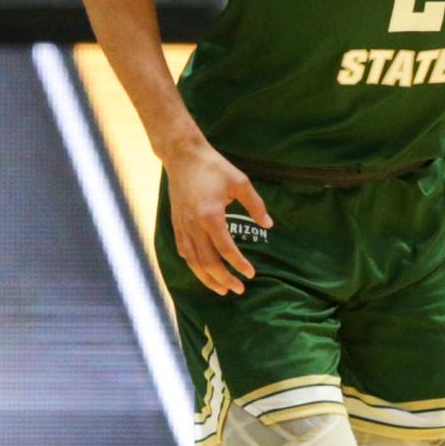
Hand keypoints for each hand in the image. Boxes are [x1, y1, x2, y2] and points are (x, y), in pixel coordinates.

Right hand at [166, 138, 272, 295]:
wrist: (183, 155)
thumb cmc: (214, 167)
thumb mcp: (240, 182)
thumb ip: (255, 205)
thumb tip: (268, 225)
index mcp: (211, 215)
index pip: (226, 249)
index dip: (239, 264)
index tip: (251, 274)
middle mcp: (194, 225)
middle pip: (208, 262)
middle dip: (224, 279)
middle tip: (238, 289)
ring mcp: (182, 226)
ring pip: (193, 261)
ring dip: (207, 279)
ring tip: (221, 290)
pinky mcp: (176, 223)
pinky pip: (183, 251)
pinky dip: (193, 266)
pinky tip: (201, 271)